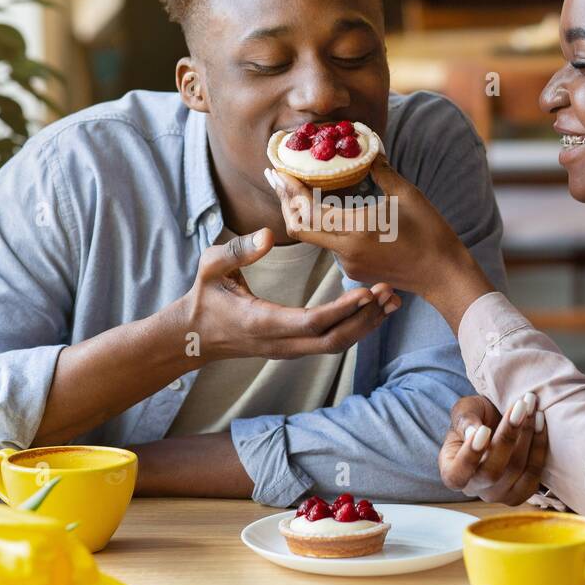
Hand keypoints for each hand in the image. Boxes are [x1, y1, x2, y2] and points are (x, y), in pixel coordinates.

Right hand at [178, 227, 398, 362]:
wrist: (194, 336)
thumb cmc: (203, 297)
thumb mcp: (211, 267)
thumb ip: (238, 251)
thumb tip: (269, 234)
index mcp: (262, 322)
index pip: (311, 323)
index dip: (342, 310)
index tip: (366, 292)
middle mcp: (281, 343)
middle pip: (333, 340)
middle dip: (365, 319)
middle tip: (389, 293)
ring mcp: (289, 349)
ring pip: (336, 344)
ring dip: (365, 325)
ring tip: (390, 301)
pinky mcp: (294, 348)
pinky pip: (330, 342)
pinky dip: (355, 328)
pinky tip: (372, 310)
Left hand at [263, 155, 467, 293]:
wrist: (442, 274)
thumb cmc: (430, 232)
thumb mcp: (407, 194)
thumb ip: (381, 170)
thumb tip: (368, 148)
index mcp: (356, 229)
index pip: (308, 212)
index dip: (289, 191)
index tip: (278, 171)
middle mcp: (345, 250)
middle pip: (299, 228)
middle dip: (285, 201)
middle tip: (277, 176)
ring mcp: (348, 264)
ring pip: (314, 236)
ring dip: (304, 213)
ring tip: (299, 186)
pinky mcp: (354, 270)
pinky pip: (331, 245)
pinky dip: (324, 225)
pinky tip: (329, 209)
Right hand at [439, 393, 547, 505]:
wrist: (497, 423)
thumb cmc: (475, 417)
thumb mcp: (463, 411)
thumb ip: (465, 420)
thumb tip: (474, 433)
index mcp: (452, 472)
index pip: (456, 474)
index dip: (470, 456)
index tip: (484, 429)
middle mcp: (475, 489)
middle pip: (491, 472)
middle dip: (507, 436)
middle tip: (519, 406)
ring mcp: (500, 494)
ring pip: (516, 469)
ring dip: (528, 434)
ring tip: (532, 406)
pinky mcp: (523, 491)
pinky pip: (535, 472)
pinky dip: (540, 445)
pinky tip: (540, 422)